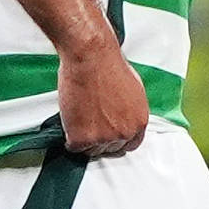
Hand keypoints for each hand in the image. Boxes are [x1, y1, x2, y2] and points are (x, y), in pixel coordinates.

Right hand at [58, 43, 151, 157]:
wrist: (90, 58)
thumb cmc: (108, 66)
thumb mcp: (133, 90)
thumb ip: (129, 109)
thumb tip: (122, 115)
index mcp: (139, 122)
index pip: (131, 144)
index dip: (117, 141)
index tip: (108, 137)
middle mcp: (124, 133)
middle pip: (110, 149)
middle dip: (100, 139)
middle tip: (89, 125)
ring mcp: (103, 138)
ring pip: (91, 150)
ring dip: (84, 139)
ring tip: (79, 119)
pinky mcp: (82, 138)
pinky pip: (74, 148)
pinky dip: (69, 137)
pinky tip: (70, 123)